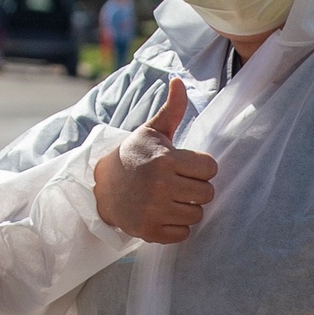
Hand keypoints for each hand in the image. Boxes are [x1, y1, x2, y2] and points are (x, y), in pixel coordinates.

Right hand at [93, 77, 217, 242]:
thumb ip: (172, 109)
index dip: (201, 167)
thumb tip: (179, 81)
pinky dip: (177, 227)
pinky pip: (183, 234)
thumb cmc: (135, 156)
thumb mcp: (152, 131)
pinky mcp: (150, 231)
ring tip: (171, 198)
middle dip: (196, 188)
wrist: (103, 186)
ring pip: (197, 215)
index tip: (185, 165)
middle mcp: (160, 186)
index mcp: (166, 160)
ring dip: (188, 208)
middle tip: (178, 183)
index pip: (210, 168)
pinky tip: (164, 213)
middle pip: (207, 193)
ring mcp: (154, 211)